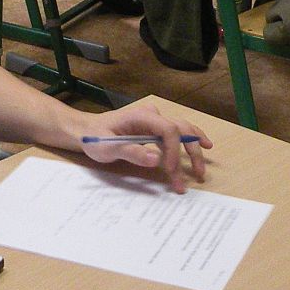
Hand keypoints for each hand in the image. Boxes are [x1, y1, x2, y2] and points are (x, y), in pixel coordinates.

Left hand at [80, 104, 210, 193]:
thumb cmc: (94, 138)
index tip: (171, 170)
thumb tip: (156, 159)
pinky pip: (176, 135)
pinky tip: (204, 146)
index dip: (174, 150)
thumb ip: (130, 152)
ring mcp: (154, 121)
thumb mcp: (106, 147)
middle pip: (180, 129)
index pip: (168, 130)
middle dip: (192, 152)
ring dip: (194, 149)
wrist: (85, 131)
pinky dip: (190, 142)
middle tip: (197, 174)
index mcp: (142, 116)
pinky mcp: (153, 129)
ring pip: (182, 131)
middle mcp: (152, 115)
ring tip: (201, 168)